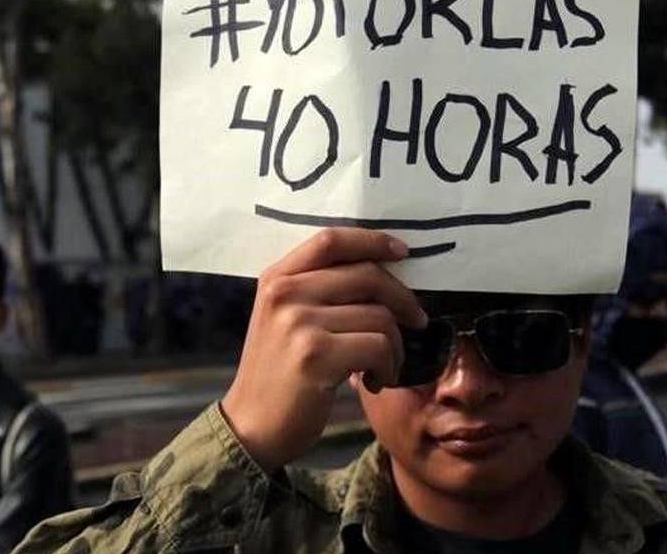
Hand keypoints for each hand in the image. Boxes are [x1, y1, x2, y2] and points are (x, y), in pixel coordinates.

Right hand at [220, 228, 426, 472]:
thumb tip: (382, 272)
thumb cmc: (279, 374)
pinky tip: (374, 382)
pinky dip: (388, 366)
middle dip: (403, 299)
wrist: (250, 427)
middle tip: (416, 321)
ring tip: (383, 366)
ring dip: (395, 345)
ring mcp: (298, 322)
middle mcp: (285, 292)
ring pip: (380, 315)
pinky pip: (378, 346)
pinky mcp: (316, 354)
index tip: (402, 251)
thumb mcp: (285, 319)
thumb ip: (319, 291)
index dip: (373, 240)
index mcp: (277, 278)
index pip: (332, 239)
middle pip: (367, 275)